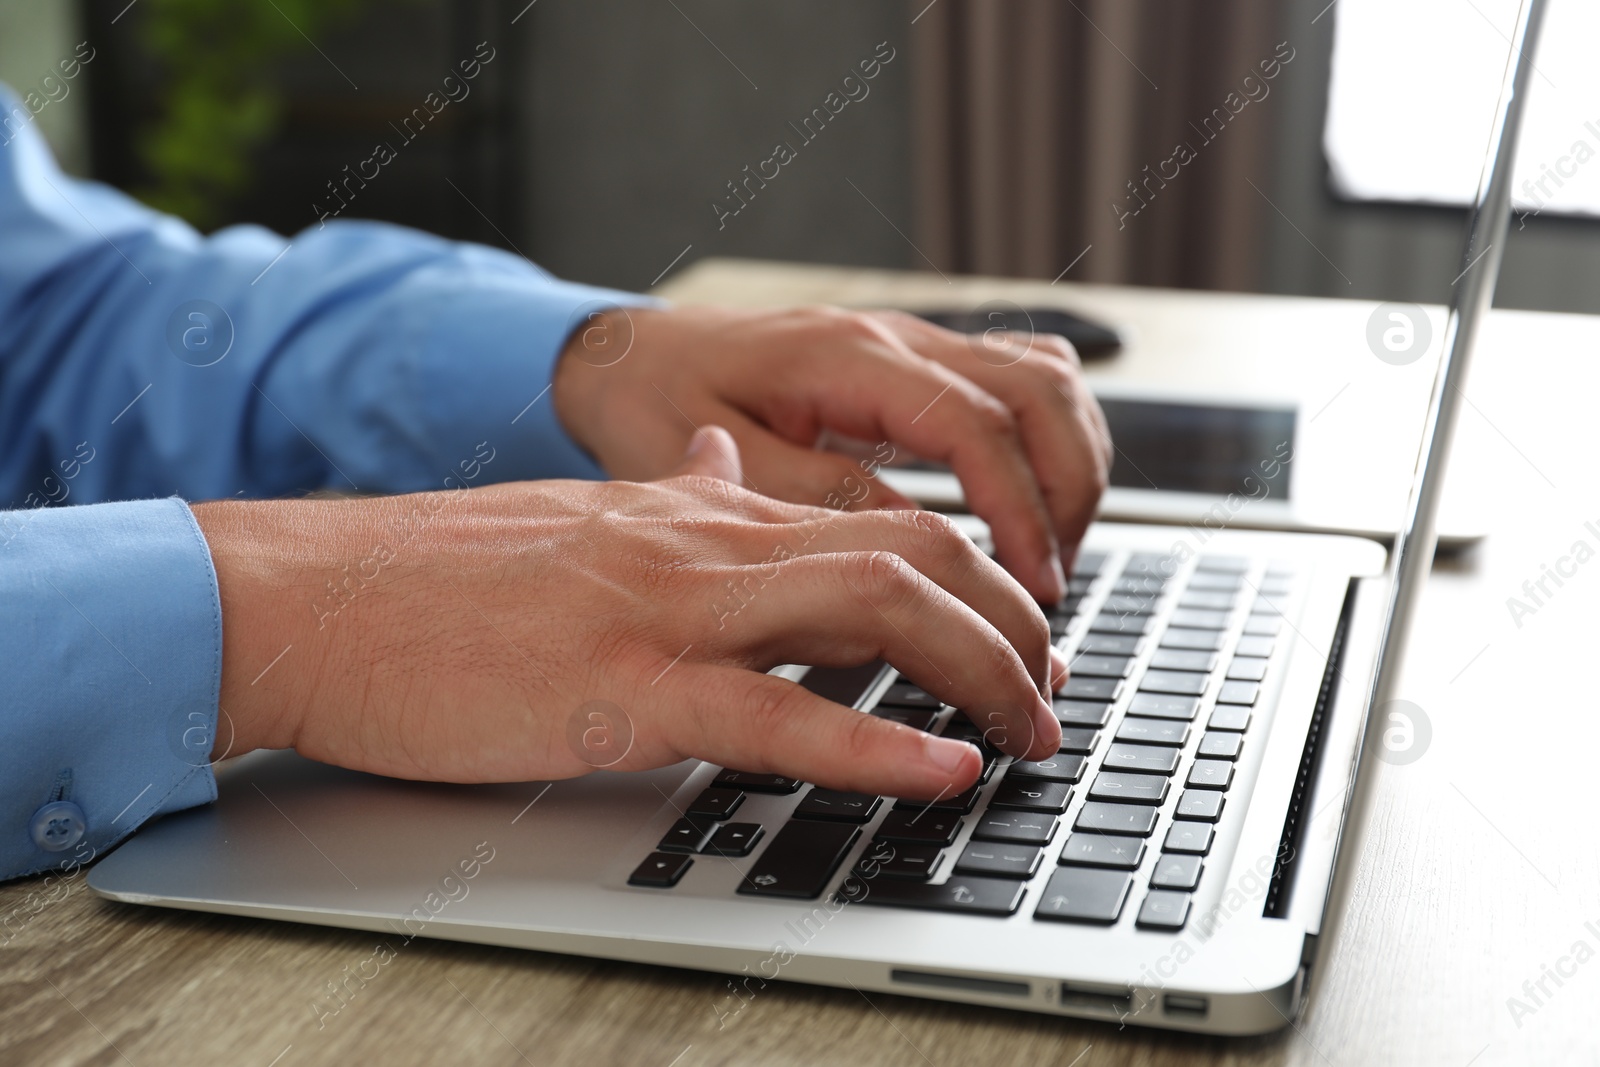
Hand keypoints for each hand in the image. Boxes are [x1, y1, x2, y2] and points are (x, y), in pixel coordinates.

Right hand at [192, 430, 1063, 797]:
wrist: (319, 597)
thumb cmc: (442, 581)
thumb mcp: (582, 523)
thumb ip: (677, 499)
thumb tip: (738, 464)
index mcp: (699, 515)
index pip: (881, 526)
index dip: (979, 584)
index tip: (1018, 641)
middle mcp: (703, 547)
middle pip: (911, 555)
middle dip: (1010, 627)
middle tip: (1051, 693)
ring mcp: (666, 612)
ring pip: (869, 609)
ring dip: (977, 671)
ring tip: (1030, 729)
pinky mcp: (619, 689)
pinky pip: (772, 711)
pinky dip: (873, 745)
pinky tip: (940, 768)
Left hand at [552, 305, 1110, 603]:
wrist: (632, 354)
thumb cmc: (656, 403)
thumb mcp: (717, 461)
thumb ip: (815, 495)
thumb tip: (915, 544)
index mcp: (844, 358)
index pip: (974, 423)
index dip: (1019, 508)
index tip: (1034, 585)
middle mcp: (895, 336)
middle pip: (1040, 391)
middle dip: (1070, 491)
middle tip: (1053, 584)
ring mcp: (914, 342)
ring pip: (1047, 379)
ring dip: (1071, 466)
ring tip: (1053, 556)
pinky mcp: (918, 363)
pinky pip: (1020, 380)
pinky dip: (1048, 443)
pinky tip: (1033, 505)